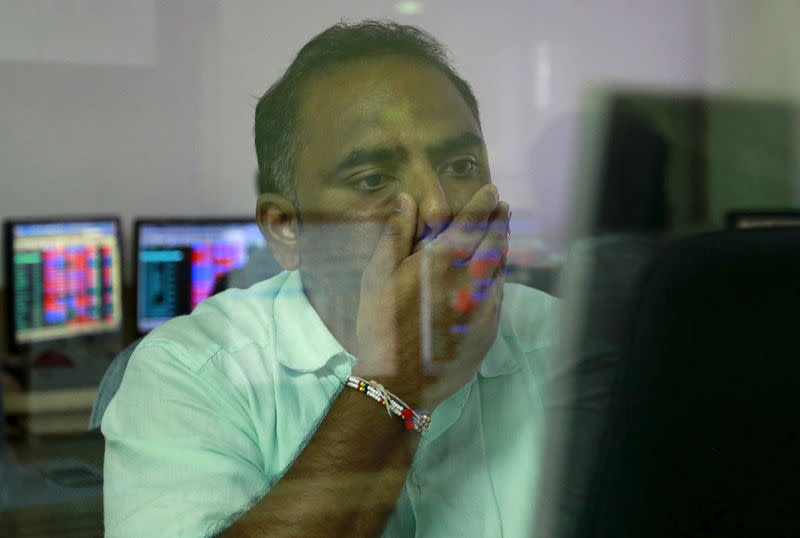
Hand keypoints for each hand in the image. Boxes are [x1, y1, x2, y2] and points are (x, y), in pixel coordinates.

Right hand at [354, 184, 509, 408]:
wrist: (400, 383)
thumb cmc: (382, 327)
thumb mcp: (378, 277)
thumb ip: (396, 235)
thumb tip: (407, 198)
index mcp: (441, 262)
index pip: (470, 224)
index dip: (482, 205)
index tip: (492, 193)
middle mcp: (469, 279)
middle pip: (492, 242)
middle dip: (498, 222)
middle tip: (503, 207)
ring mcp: (484, 306)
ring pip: (499, 268)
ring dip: (501, 247)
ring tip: (501, 233)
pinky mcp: (488, 329)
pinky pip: (499, 295)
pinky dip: (498, 277)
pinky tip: (495, 274)